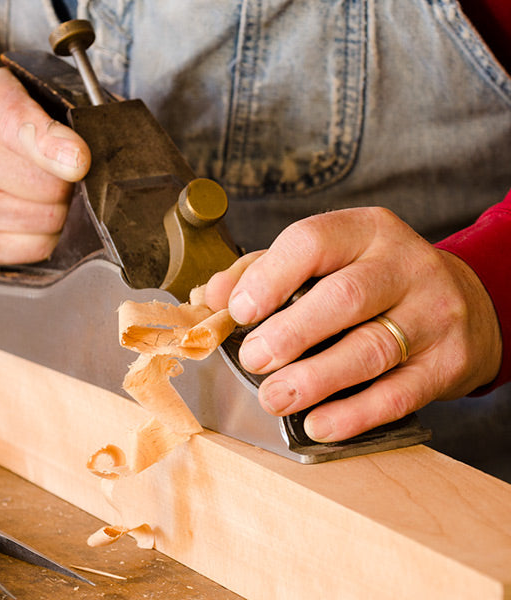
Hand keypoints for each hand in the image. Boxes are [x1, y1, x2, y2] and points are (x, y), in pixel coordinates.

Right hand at [0, 67, 90, 263]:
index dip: (59, 150)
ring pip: (51, 220)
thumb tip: (81, 161)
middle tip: (53, 173)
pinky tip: (28, 215)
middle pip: (54, 189)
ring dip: (59, 210)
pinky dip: (46, 235)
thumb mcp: (27, 99)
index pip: (29, 133)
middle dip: (66, 183)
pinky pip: (40, 247)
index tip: (80, 161)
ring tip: (38, 193)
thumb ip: (57, 124)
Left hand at [205, 207, 502, 441]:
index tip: (239, 311)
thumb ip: (266, 271)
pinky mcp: (447, 363)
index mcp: (366, 231)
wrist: (463, 301)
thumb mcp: (328, 259)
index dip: (270, 276)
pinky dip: (353, 413)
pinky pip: (399, 394)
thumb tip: (211, 297)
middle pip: (345, 297)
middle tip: (254, 359)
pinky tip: (319, 424)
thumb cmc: (375, 279)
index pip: (313, 241)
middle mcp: (404, 265)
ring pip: (370, 349)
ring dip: (315, 379)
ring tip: (274, 397)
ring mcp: (432, 314)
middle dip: (291, 333)